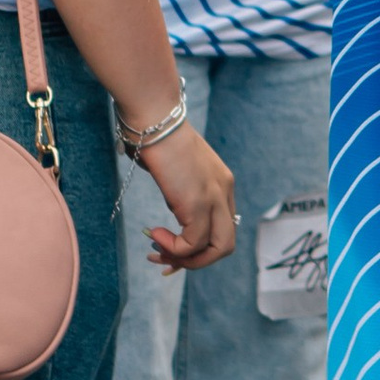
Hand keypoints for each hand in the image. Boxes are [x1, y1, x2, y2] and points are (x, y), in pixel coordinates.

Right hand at [133, 118, 235, 275]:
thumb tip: (163, 210)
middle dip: (196, 261)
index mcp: (221, 182)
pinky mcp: (198, 204)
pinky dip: (174, 248)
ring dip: (185, 260)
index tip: (171, 249)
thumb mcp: (174, 169)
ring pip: (217, 249)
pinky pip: (193, 244)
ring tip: (158, 252)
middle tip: (166, 260)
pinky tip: (154, 235)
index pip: (222, 227)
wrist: (153, 118)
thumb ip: (177, 190)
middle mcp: (224, 191)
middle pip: (225, 244)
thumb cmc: (155, 136)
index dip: (199, 246)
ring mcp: (214, 198)